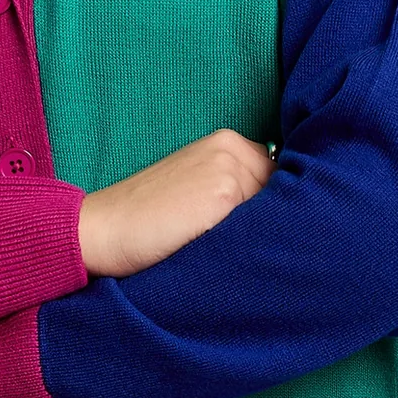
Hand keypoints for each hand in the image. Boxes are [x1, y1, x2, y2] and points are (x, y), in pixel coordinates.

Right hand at [77, 128, 276, 278]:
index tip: (266, 230)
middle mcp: (233, 147)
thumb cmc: (147, 216)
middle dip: (276, 219)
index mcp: (228, 142)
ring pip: (278, 210)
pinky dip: (253, 243)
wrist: (105, 228)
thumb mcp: (196, 187)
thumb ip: (239, 189)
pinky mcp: (223, 194)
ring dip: (266, 234)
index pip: (282, 177)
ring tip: (235, 253)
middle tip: (250, 247)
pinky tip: (231, 256)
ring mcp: (229, 168)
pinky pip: (260, 224)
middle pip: (288, 192)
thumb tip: (292, 214)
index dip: (276, 207)